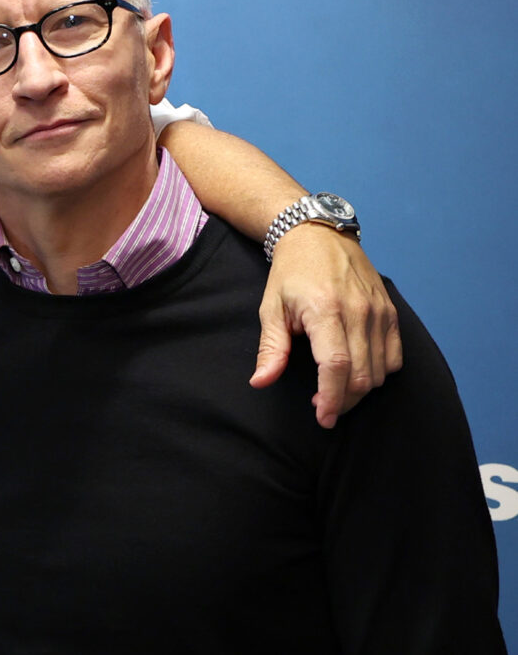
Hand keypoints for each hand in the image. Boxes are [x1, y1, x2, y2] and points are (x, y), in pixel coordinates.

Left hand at [249, 224, 402, 427]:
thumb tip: (261, 382)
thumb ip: (271, 348)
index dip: (332, 398)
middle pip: (361, 375)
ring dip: (359, 390)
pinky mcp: (391, 312)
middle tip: (322, 406)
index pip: (336, 366)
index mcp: (325, 311)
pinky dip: (379, 372)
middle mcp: (359, 312)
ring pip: (380, 370)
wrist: (319, 236)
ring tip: (335, 389)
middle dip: (343, 401)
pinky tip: (357, 371)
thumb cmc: (291, 273)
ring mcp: (379, 312)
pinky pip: (395, 356)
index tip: (323, 418)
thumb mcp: (271, 308)